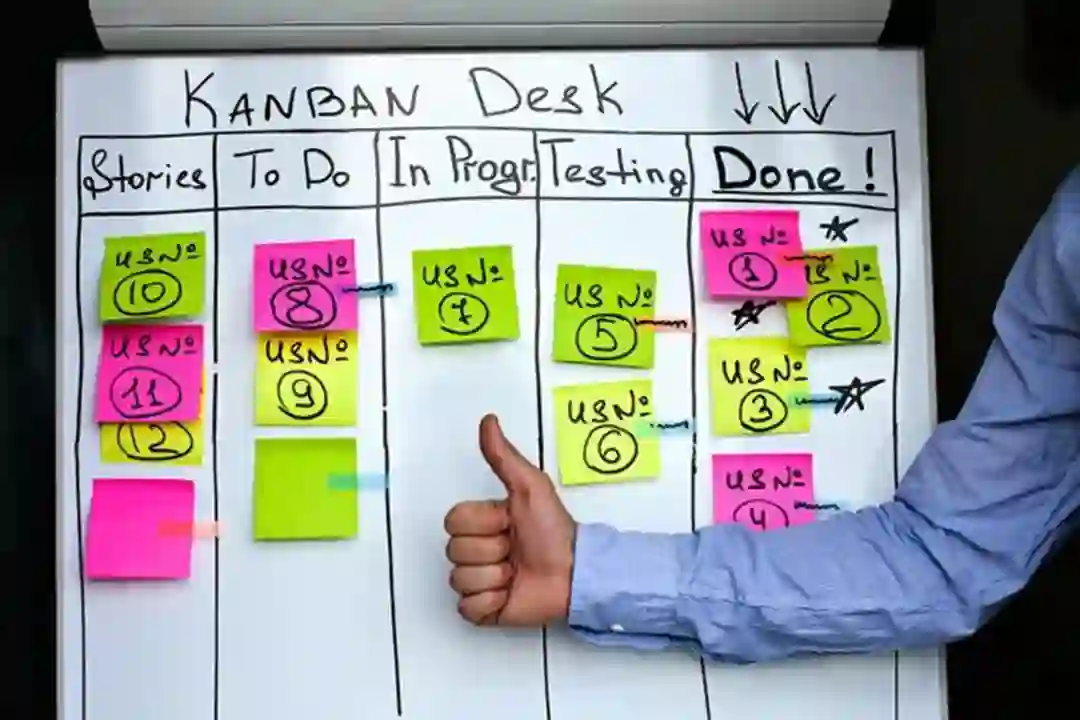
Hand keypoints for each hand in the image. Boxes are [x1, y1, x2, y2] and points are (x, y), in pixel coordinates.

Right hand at [444, 414, 575, 625]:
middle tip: (515, 550)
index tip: (508, 523)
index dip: (484, 524)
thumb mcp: (530, 487)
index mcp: (480, 522)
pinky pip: (467, 607)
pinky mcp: (482, 609)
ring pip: (460, 579)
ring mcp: (476, 580)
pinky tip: (510, 594)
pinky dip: (491, 602)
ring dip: (495, 577)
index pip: (454, 522)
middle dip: (491, 551)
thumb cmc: (554, 530)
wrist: (574, 573)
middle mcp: (474, 550)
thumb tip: (488, 421)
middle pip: (455, 551)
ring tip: (517, 573)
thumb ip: (504, 456)